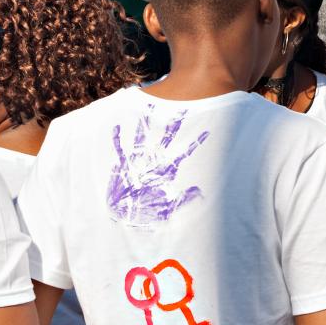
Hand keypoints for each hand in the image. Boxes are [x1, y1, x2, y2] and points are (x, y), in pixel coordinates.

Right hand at [107, 104, 208, 225]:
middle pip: (164, 140)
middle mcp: (153, 162)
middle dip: (172, 125)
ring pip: (142, 138)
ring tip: (148, 108)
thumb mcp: (168, 208)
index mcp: (165, 171)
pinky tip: (116, 126)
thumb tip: (200, 192)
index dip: (195, 143)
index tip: (209, 132)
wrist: (126, 216)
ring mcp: (137, 162)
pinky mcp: (122, 165)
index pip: (184, 154)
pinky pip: (119, 149)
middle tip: (182, 109)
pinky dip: (117, 138)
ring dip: (144, 125)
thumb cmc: (146, 213)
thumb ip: (183, 200)